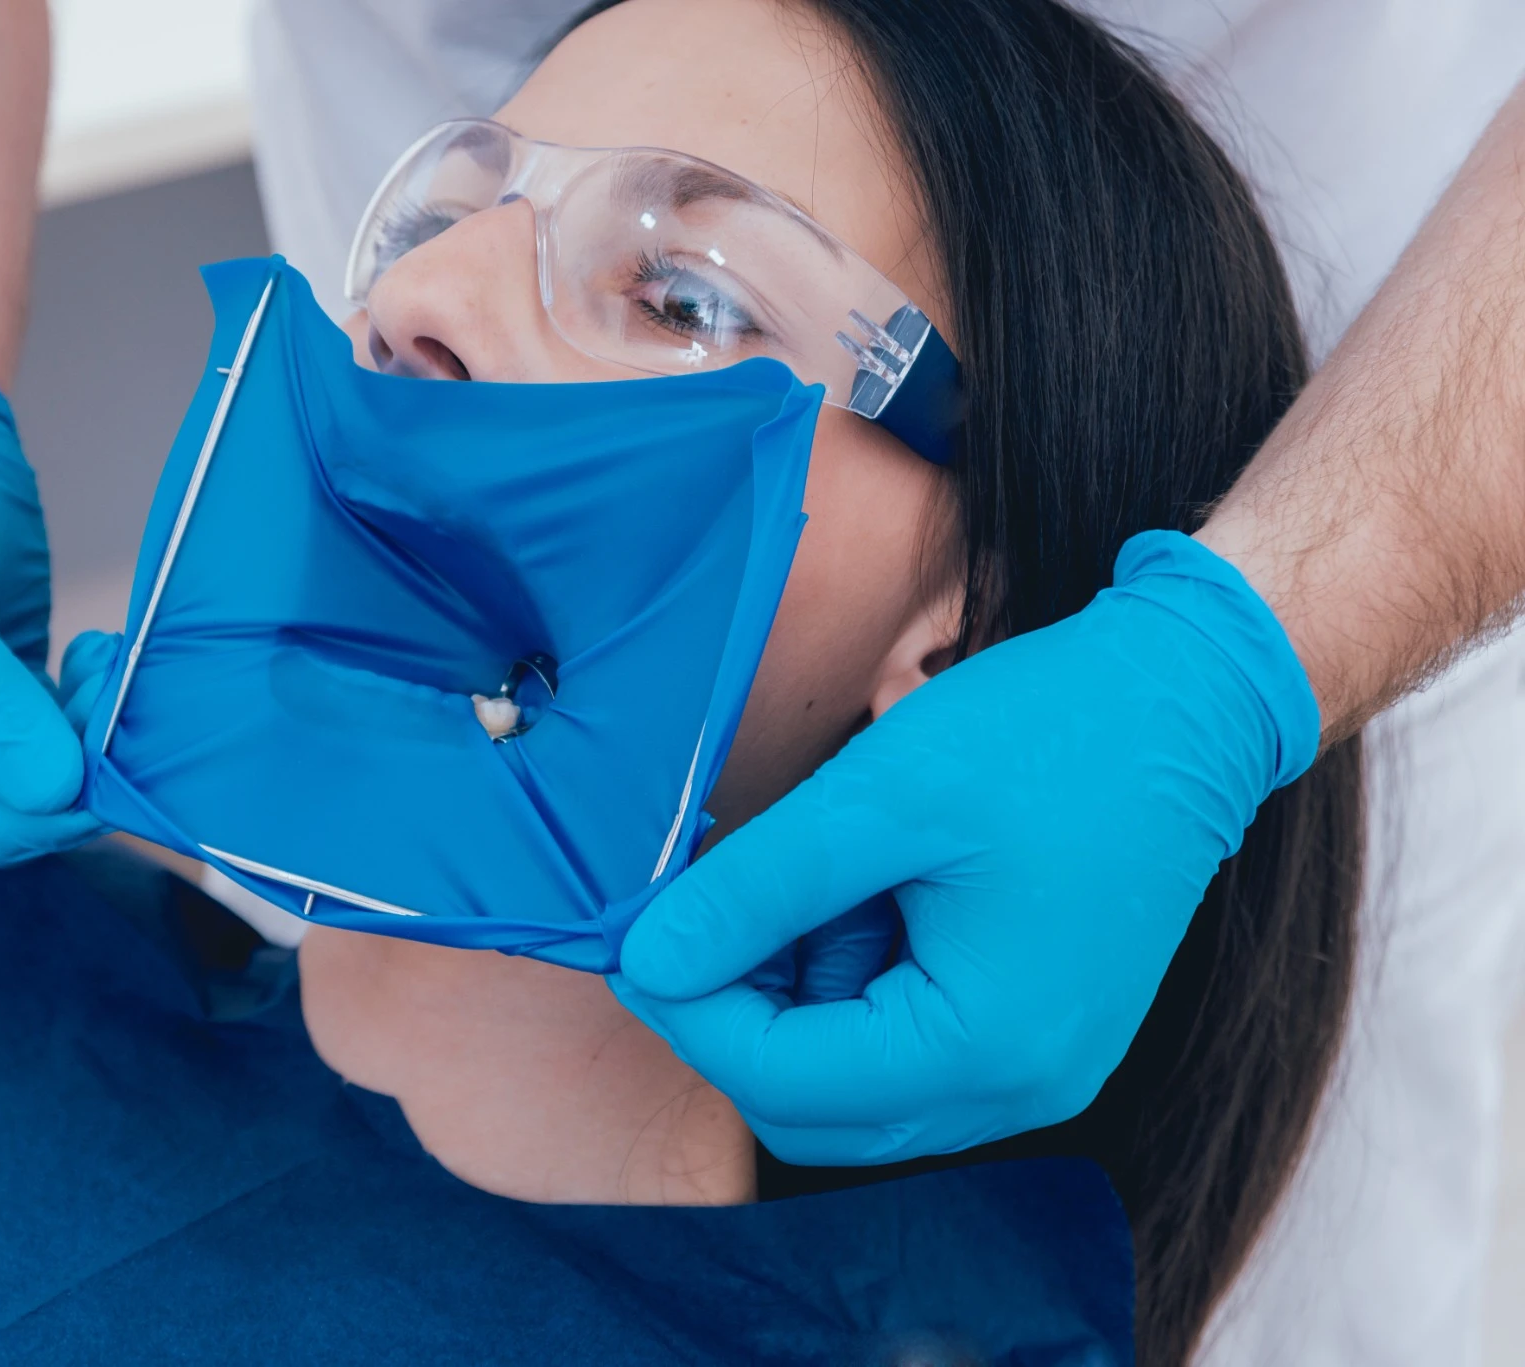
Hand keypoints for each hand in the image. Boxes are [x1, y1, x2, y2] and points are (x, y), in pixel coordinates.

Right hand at [0, 336, 101, 876]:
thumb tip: (52, 792)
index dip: (13, 826)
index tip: (87, 789)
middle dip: (62, 779)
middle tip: (119, 715)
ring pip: (36, 781)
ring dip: (87, 740)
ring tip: (111, 664)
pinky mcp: (1, 698)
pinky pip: (59, 734)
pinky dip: (93, 710)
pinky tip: (105, 654)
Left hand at [613, 531, 1318, 1163]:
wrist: (1189, 699)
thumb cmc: (1050, 738)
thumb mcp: (878, 801)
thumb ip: (753, 892)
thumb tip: (647, 959)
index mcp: (986, 1049)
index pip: (781, 1079)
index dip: (689, 1009)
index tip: (635, 935)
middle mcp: (1018, 1089)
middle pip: (811, 1105)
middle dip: (734, 1013)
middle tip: (693, 910)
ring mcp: (1032, 1067)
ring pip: (851, 1080)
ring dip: (793, 993)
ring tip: (797, 873)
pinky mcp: (1032, 1028)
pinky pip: (904, 1043)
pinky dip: (849, 979)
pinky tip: (850, 886)